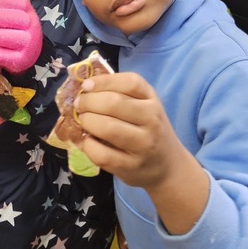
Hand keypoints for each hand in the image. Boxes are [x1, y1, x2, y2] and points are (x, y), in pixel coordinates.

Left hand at [75, 70, 209, 234]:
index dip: (103, 81)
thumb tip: (86, 89)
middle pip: (114, 103)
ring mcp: (143, 145)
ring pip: (108, 127)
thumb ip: (121, 94)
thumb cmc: (149, 130)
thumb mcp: (144, 106)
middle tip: (79, 105)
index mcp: (152, 100)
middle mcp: (151, 120)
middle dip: (88, 102)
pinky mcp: (131, 167)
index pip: (130, 82)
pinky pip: (102, 154)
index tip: (86, 86)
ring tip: (83, 121)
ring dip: (87, 122)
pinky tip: (89, 142)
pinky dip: (89, 145)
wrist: (168, 166)